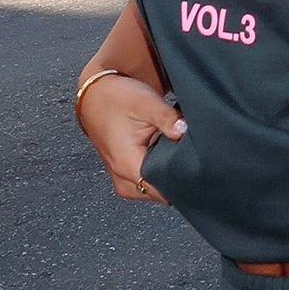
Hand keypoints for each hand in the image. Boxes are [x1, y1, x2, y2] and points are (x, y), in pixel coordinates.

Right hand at [77, 73, 184, 203]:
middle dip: (177, 176)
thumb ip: (167, 118)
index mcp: (126, 165)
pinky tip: (161, 153)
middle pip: (163, 194)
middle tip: (182, 151)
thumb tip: (185, 130)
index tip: (194, 162)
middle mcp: (122, 179)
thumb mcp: (145, 102)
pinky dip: (159, 171)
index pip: (165, 191)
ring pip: (157, 191)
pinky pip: (149, 184)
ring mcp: (123, 181)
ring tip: (169, 149)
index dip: (183, 178)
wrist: (94, 96)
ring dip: (167, 174)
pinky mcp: (125, 177)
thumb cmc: (116, 99)